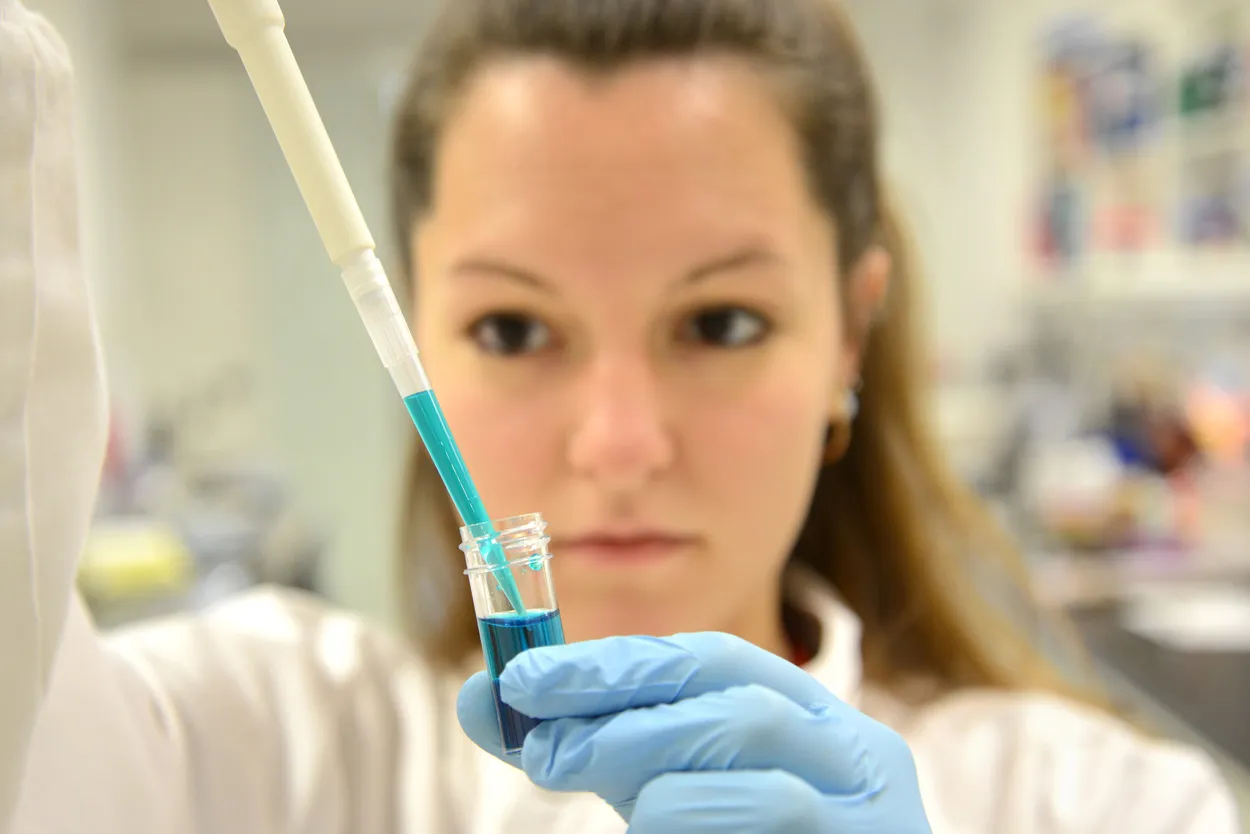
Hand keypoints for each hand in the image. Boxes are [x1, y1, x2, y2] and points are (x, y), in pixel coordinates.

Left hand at [457, 632, 931, 832]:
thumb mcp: (660, 789)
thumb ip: (587, 745)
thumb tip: (480, 697)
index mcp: (809, 717)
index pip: (711, 661)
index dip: (614, 660)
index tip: (523, 676)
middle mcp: (854, 750)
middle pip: (736, 692)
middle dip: (625, 700)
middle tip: (540, 742)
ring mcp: (871, 804)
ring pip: (756, 734)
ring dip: (651, 752)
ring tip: (580, 777)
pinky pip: (781, 809)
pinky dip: (697, 810)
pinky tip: (650, 826)